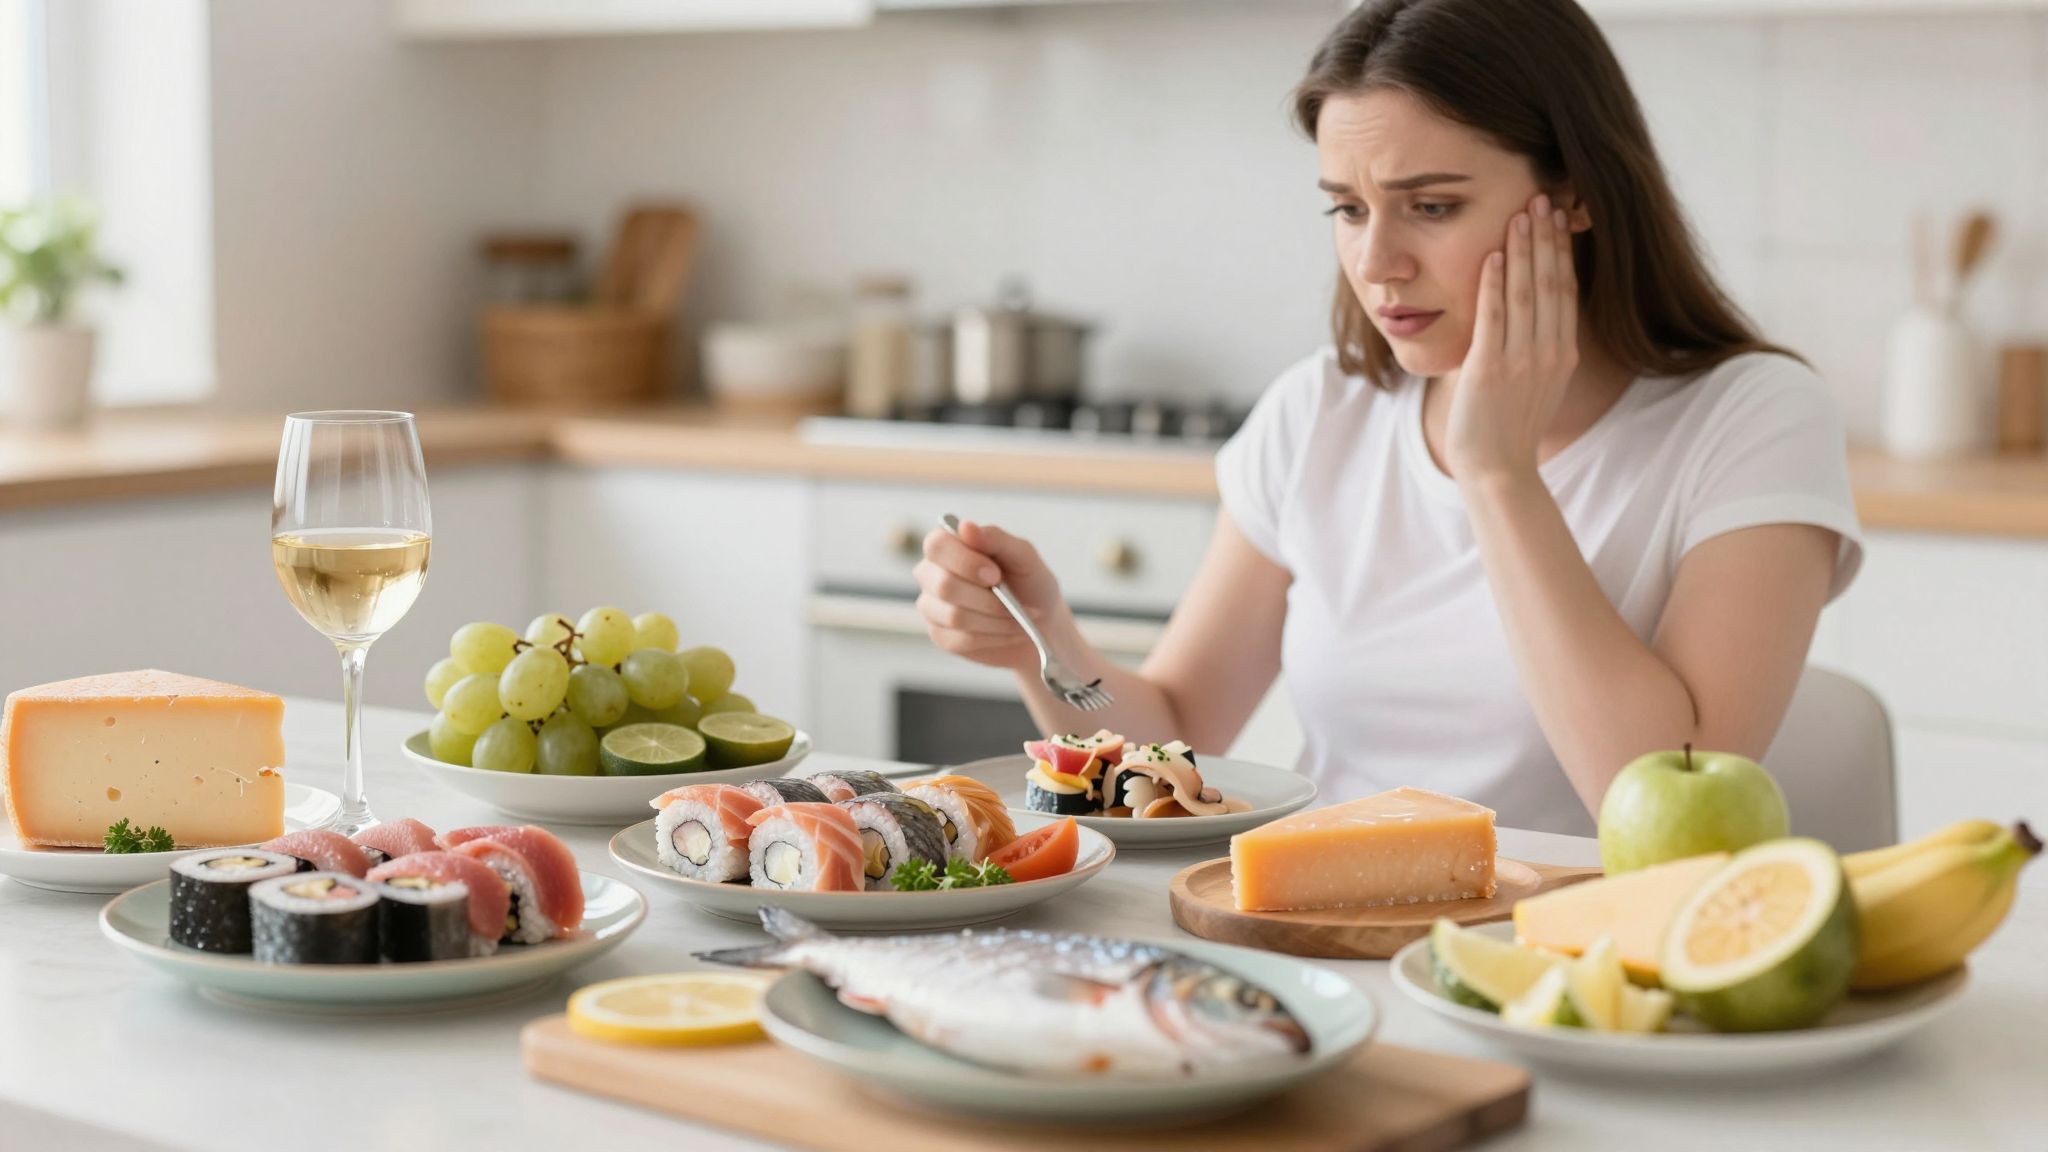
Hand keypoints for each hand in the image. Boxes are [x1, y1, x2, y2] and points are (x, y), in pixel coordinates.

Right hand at [914, 519, 1069, 670]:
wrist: (1041, 624)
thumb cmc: (1029, 584)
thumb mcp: (1023, 556)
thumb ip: (995, 539)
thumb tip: (965, 526)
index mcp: (948, 547)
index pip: (936, 545)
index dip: (964, 561)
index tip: (995, 574)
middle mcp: (932, 574)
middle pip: (943, 585)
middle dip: (986, 598)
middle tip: (1014, 603)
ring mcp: (932, 607)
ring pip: (954, 616)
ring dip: (995, 620)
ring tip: (1018, 619)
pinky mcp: (941, 636)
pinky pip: (962, 640)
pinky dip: (994, 636)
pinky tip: (1008, 631)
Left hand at [1447, 192, 1578, 481]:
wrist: (1497, 470)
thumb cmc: (1510, 427)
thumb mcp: (1537, 382)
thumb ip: (1539, 347)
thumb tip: (1531, 314)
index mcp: (1563, 353)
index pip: (1564, 290)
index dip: (1561, 250)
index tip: (1557, 216)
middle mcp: (1549, 352)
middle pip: (1550, 282)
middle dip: (1546, 237)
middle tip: (1542, 196)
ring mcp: (1521, 361)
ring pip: (1525, 293)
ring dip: (1521, 250)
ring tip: (1520, 213)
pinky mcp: (1490, 370)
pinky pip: (1494, 319)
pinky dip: (1492, 285)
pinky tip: (1490, 256)